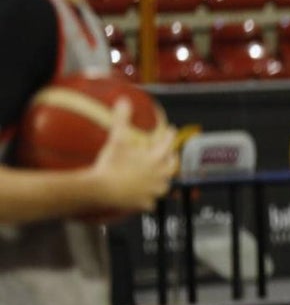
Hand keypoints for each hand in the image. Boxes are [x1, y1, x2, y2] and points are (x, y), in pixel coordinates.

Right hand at [89, 99, 178, 215]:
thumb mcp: (117, 139)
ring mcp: (152, 191)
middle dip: (172, 159)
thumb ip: (122, 119)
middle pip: (171, 167)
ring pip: (164, 186)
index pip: (168, 144)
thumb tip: (123, 101)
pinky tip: (148, 200)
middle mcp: (158, 175)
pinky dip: (150, 201)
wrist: (101, 188)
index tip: (172, 130)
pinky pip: (151, 203)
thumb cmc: (110, 164)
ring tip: (162, 179)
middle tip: (171, 155)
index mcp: (155, 159)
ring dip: (164, 181)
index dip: (170, 136)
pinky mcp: (144, 204)